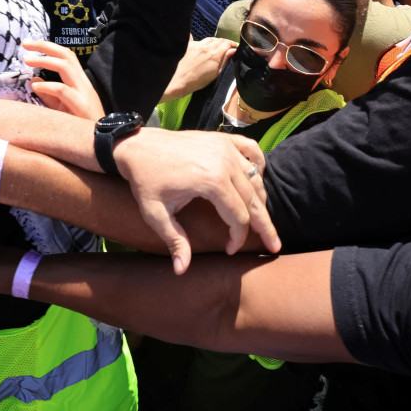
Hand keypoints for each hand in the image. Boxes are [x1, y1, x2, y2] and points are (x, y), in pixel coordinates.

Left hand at [23, 39, 104, 120]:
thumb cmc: (79, 126)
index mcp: (79, 82)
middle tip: (25, 43)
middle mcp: (83, 83)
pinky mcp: (82, 107)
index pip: (66, 57)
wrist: (100, 144)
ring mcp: (84, 94)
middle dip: (45, 46)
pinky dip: (48, 86)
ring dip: (45, 60)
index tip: (28, 44)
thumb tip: (33, 80)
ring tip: (27, 60)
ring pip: (67, 67)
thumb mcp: (60, 108)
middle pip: (67, 55)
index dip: (48, 47)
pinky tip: (35, 87)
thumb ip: (48, 94)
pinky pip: (64, 91)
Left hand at [112, 128, 278, 273]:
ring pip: (256, 179)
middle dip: (264, 226)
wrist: (136, 146)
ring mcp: (226, 147)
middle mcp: (225, 162)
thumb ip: (174, 241)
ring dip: (261, 201)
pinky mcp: (223, 139)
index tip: (229, 250)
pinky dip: (258, 166)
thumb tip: (181, 271)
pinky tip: (258, 180)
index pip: (238, 217)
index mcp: (211, 182)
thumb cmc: (145, 180)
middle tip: (274, 245)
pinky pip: (252, 151)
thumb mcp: (155, 214)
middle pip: (254, 200)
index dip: (237, 238)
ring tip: (263, 221)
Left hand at [160, 36, 234, 101]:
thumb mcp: (215, 73)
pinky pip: (194, 38)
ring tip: (215, 45)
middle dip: (224, 42)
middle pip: (218, 40)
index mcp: (215, 54)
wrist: (177, 81)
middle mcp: (206, 46)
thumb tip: (232, 50)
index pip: (227, 44)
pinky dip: (199, 40)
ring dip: (214, 41)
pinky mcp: (187, 45)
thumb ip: (224, 60)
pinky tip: (196, 40)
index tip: (235, 47)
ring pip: (208, 39)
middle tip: (227, 46)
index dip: (233, 44)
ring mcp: (196, 45)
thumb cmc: (197, 81)